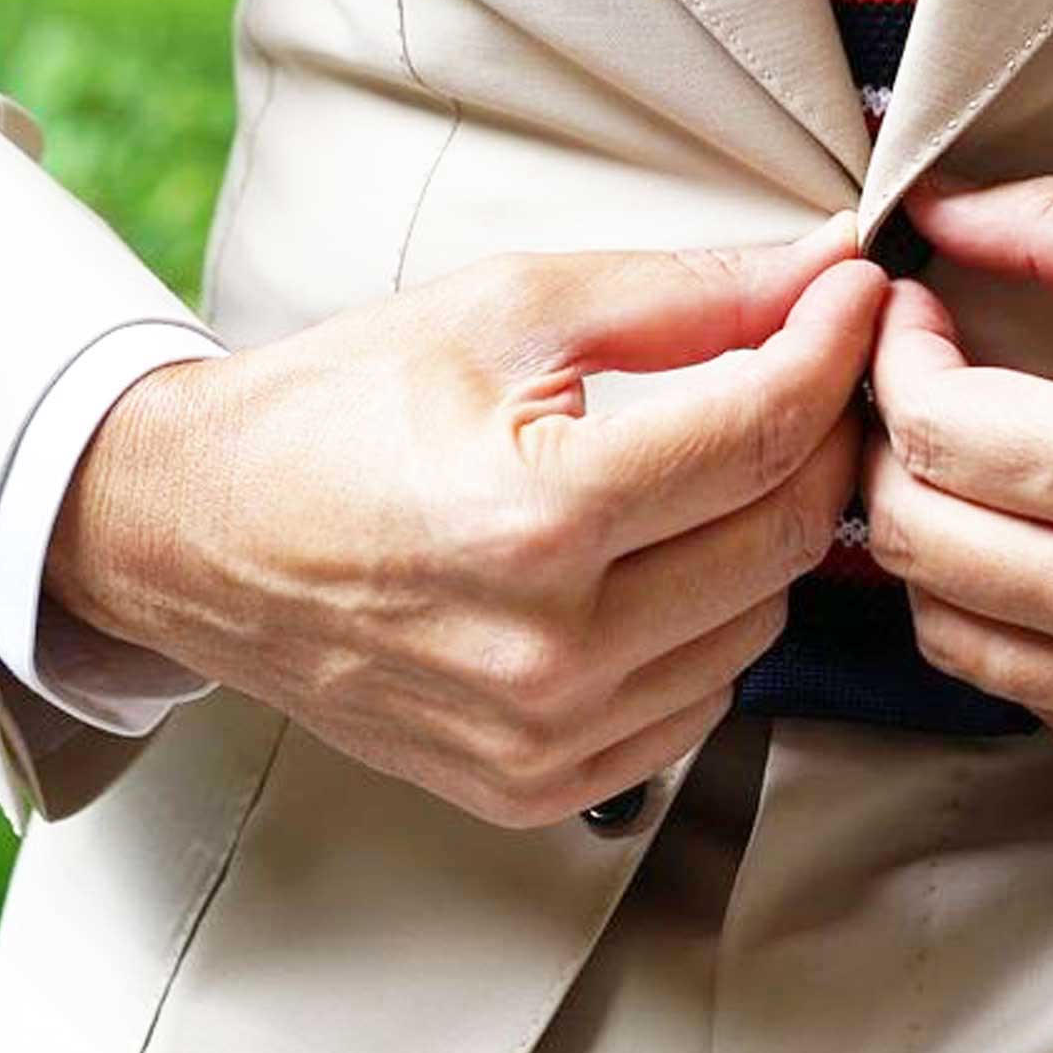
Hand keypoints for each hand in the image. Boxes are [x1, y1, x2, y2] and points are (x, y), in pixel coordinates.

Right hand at [48, 218, 887, 826]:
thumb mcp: (508, 311)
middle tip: (804, 366)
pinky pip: (701, 703)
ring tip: (711, 461)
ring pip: (761, 624)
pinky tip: (653, 560)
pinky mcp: (539, 784)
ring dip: (764, 533)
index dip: (832, 346)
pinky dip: (708, 624)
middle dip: (817, 435)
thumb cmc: (339, 410)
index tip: (854, 293)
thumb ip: (687, 294)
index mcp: (535, 518)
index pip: (761, 431)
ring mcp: (545, 736)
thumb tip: (823, 267)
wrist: (197, 535)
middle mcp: (548, 651)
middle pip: (784, 537)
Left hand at [861, 175, 1052, 803]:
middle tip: (930, 395)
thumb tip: (942, 207)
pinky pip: (1047, 708)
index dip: (895, 359)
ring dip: (939, 550)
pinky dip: (1023, 634)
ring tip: (982, 482)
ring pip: (955, 640)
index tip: (917, 322)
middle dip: (890, 450)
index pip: (930, 431)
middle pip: (910, 543)